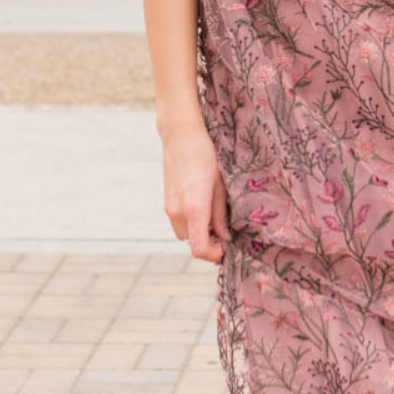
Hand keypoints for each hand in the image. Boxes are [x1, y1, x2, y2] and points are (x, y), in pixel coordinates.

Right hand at [163, 130, 231, 263]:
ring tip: (215, 218)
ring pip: (185, 235)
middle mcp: (177, 213)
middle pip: (193, 244)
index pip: (199, 249)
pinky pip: (179, 224)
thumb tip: (224, 237)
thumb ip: (220, 215)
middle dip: (210, 244)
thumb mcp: (220, 186)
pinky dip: (191, 224)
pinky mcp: (166, 203)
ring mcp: (169, 209)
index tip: (226, 249)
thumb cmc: (205, 157)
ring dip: (199, 234)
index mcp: (194, 209)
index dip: (214, 256)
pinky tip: (203, 208)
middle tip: (225, 233)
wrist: (180, 137)